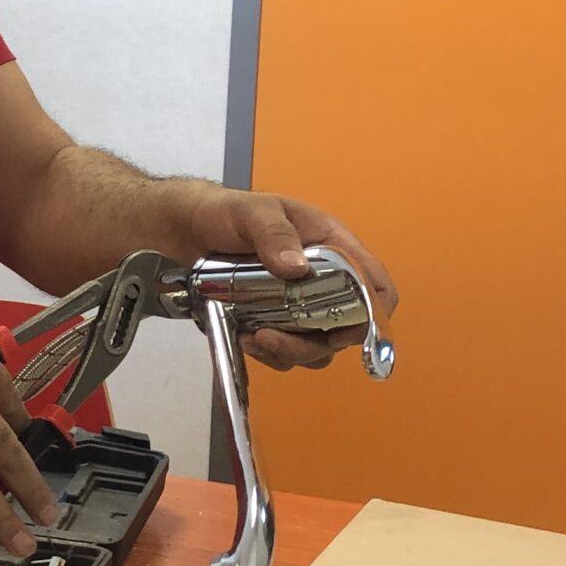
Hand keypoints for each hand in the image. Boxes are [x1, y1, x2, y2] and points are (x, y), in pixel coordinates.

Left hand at [184, 189, 397, 372]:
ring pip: (318, 345)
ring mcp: (301, 303)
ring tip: (255, 338)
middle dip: (317, 342)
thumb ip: (274, 235)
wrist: (189, 228)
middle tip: (276, 337)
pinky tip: (245, 338)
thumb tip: (298, 268)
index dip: (374, 312)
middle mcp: (324, 279)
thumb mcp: (253, 213)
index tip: (349, 328)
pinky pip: (287, 350)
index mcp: (332, 246)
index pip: (376, 283)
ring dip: (291, 352)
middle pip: (348, 327)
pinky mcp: (277, 319)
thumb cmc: (228, 212)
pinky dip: (271, 354)